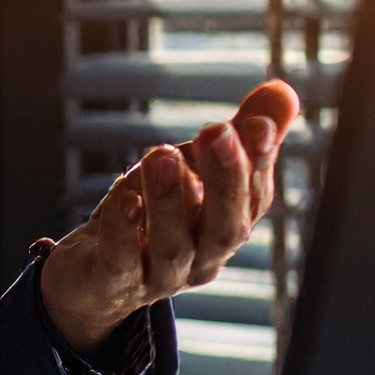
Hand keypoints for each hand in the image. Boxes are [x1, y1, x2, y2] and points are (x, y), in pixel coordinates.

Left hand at [39, 80, 300, 352]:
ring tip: (161, 153)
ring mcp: (158, 277)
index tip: (254, 123)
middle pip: (225, 228)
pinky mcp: (112, 284)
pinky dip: (123, 231)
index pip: (253, 200)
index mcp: (225, 229)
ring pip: (172, 245)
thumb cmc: (152, 217)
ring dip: (169, 199)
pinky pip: (121, 262)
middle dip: (225, 179)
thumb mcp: (193, 172)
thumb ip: (237, 136)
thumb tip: (283, 90)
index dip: (257, 163)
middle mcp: (200, 259)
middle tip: (216, 131)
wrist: (92, 279)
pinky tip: (124, 197)